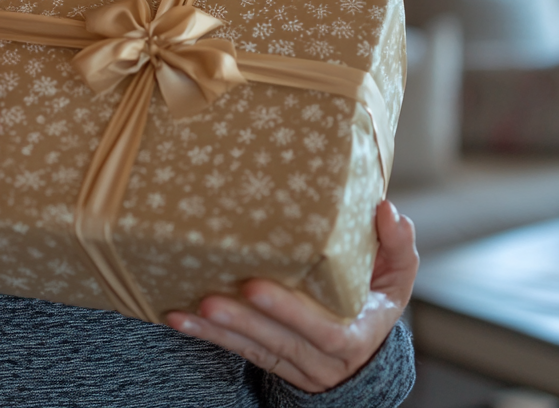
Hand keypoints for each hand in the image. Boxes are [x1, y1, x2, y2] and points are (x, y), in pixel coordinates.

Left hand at [167, 201, 417, 392]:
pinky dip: (209, 336)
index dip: (289, 311)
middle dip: (243, 321)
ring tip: (190, 308)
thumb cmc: (376, 295)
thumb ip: (396, 244)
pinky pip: (239, 352)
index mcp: (356, 334)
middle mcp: (326, 359)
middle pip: (280, 342)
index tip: (255, 285)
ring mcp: (298, 365)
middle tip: (211, 298)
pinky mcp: (274, 362)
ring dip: (219, 330)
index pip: (324, 331)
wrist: (367, 343)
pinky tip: (179, 318)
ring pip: (255, 349)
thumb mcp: (396, 273)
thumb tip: (386, 209)